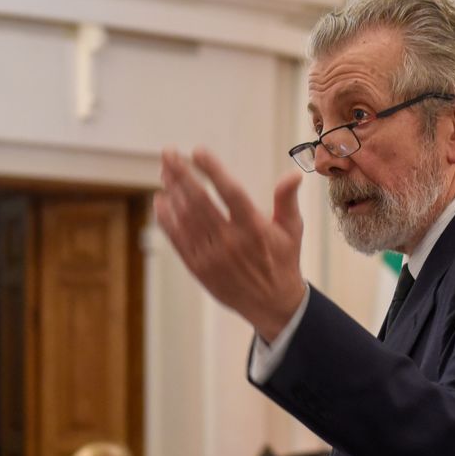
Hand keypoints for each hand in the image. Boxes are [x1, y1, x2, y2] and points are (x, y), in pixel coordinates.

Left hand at [154, 149, 306, 342]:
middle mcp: (231, 241)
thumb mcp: (292, 230)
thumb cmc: (283, 260)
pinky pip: (177, 238)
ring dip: (172, 191)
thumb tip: (293, 174)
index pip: (230, 192)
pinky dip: (166, 218)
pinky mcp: (198, 267)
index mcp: (254, 228)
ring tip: (165, 171)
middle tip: (168, 153)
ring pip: (185, 218)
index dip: (213, 170)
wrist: (272, 304)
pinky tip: (160, 200)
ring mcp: (211, 256)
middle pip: (199, 201)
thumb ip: (287, 200)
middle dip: (181, 175)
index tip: (198, 151)